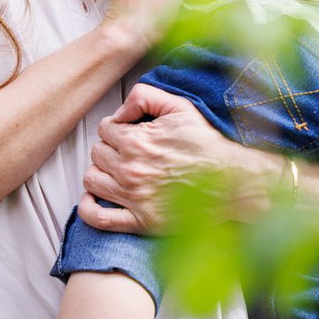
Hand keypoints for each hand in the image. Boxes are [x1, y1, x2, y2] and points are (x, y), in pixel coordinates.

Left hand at [76, 84, 280, 233]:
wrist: (230, 182)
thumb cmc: (206, 145)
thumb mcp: (179, 107)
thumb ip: (144, 96)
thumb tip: (120, 110)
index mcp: (137, 141)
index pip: (104, 129)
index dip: (116, 128)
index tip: (128, 132)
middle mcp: (130, 169)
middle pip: (97, 153)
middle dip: (109, 148)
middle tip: (127, 151)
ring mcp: (133, 197)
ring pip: (91, 180)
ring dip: (100, 173)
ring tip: (116, 171)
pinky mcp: (140, 221)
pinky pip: (98, 218)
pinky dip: (89, 208)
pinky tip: (97, 198)